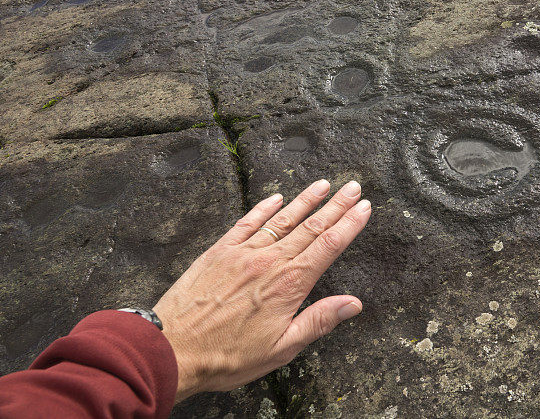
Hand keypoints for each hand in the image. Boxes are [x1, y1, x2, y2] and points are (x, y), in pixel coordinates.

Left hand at [152, 179, 370, 401]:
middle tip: (353, 187)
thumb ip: (318, 321)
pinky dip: (263, 208)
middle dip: (336, 205)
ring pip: (282, 219)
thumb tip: (353, 304)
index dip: (350, 224)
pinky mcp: (219, 251)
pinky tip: (276, 198)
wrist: (173, 348)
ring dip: (305, 200)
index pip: (328, 246)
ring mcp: (243, 252)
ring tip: (323, 184)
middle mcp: (270, 261)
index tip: (364, 208)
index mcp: (289, 284)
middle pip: (311, 226)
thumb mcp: (281, 348)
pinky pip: (246, 223)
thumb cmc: (228, 356)